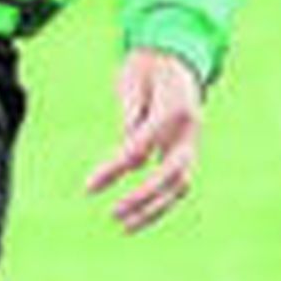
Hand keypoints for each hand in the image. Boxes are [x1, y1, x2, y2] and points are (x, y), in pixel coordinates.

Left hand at [84, 48, 204, 233]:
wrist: (176, 54)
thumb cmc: (147, 66)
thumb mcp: (133, 79)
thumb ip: (133, 112)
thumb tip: (130, 153)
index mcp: (175, 109)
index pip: (143, 146)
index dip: (116, 168)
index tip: (89, 187)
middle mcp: (189, 130)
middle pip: (172, 174)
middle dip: (144, 198)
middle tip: (113, 214)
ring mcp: (191, 143)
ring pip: (180, 185)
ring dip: (154, 209)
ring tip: (123, 226)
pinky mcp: (186, 151)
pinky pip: (176, 184)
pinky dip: (159, 203)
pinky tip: (136, 217)